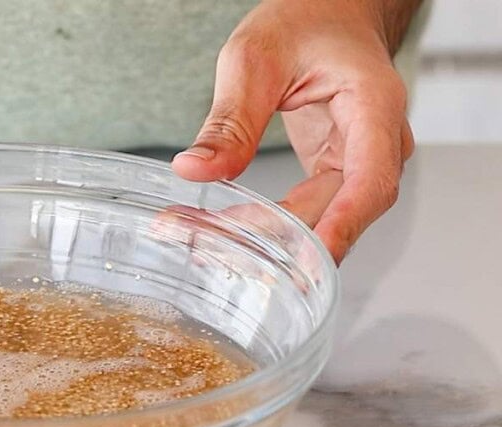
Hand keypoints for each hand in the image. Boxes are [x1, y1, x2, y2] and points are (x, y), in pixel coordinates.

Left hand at [171, 0, 418, 262]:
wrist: (326, 12)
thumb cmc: (304, 21)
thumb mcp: (253, 60)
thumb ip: (229, 121)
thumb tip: (194, 170)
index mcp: (373, 106)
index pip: (370, 180)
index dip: (342, 224)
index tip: (309, 257)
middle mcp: (377, 141)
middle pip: (342, 209)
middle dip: (287, 241)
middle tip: (226, 252)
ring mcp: (360, 161)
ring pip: (324, 218)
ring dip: (274, 239)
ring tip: (216, 245)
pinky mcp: (337, 173)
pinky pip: (310, 211)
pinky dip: (273, 225)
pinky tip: (233, 232)